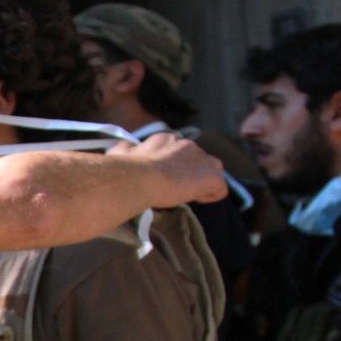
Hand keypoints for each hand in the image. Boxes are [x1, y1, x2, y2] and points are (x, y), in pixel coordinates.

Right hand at [112, 133, 228, 206]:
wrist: (138, 178)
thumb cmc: (125, 169)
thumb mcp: (120, 153)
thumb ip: (126, 149)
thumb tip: (123, 146)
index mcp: (166, 140)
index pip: (177, 149)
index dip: (173, 164)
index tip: (164, 176)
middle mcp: (186, 144)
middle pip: (197, 157)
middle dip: (190, 171)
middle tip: (176, 187)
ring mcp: (201, 159)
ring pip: (212, 168)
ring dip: (204, 179)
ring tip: (191, 194)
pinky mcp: (210, 177)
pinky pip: (219, 188)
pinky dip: (211, 195)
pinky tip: (197, 200)